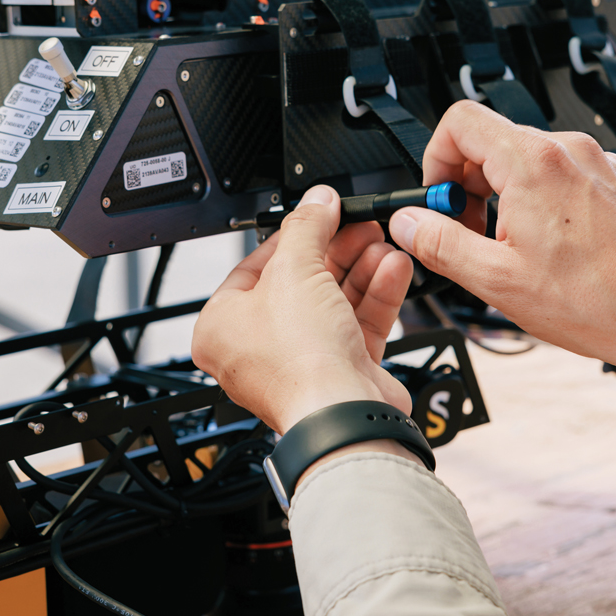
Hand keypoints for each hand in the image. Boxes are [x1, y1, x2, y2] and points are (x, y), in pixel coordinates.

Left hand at [192, 185, 414, 434]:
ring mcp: (302, 360)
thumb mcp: (295, 271)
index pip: (256, 266)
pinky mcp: (341, 371)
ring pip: (333, 302)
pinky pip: (357, 324)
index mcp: (223, 325)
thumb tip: (317, 201)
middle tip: (357, 223)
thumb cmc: (296, 361)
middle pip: (301, 282)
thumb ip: (308, 227)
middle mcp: (258, 347)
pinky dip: (375, 296)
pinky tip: (392, 268)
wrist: (341, 414)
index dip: (292, 235)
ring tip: (380, 241)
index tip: (319, 213)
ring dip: (361, 268)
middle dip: (336, 249)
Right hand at [387, 101, 615, 438]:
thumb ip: (439, 243)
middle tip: (466, 231)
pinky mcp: (615, 182)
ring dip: (503, 196)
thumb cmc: (599, 301)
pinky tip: (545, 248)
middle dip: (467, 185)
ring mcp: (596, 164)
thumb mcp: (496, 279)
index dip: (435, 159)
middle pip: (493, 141)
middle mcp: (568, 151)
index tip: (437, 198)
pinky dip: (540, 202)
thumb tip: (408, 224)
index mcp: (533, 162)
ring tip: (508, 247)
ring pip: (527, 160)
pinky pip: (561, 175)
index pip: (460, 122)